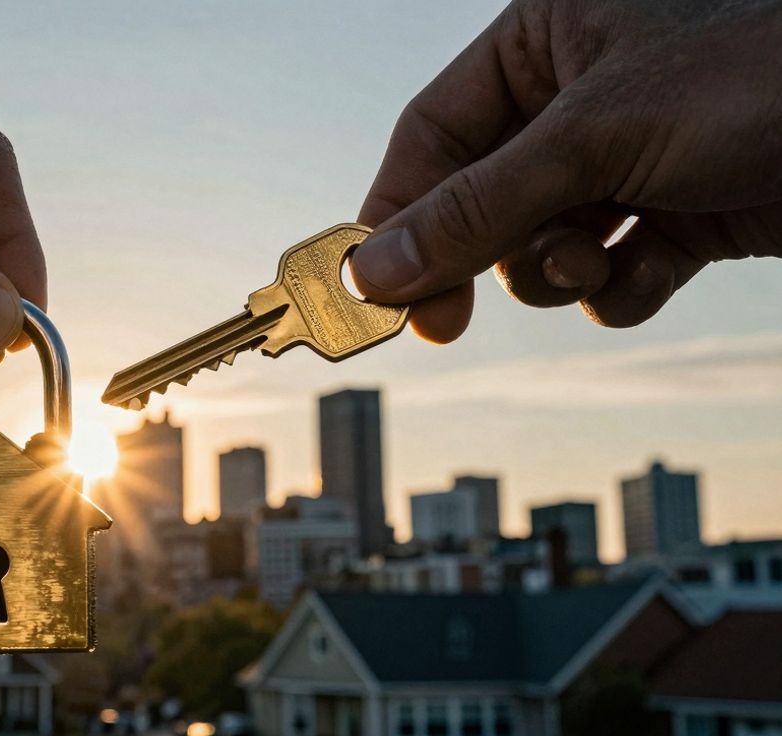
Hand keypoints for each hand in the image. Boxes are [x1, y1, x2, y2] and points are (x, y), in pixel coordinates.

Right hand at [350, 0, 781, 342]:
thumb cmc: (761, 77)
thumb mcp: (594, 139)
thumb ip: (473, 208)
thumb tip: (371, 270)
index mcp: (545, 37)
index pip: (433, 135)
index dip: (393, 212)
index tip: (365, 289)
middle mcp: (581, 97)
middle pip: (477, 199)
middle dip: (471, 258)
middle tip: (437, 326)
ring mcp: (631, 159)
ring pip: (537, 245)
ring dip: (554, 272)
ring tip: (592, 263)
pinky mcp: (678, 215)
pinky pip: (607, 273)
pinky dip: (616, 288)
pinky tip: (646, 272)